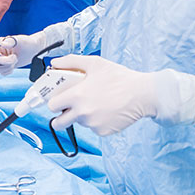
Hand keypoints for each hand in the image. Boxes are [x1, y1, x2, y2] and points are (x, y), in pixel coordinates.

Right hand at [0, 22, 71, 75]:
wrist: (33, 49)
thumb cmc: (28, 43)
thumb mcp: (20, 41)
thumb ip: (11, 42)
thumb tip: (3, 44)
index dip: (2, 59)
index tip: (14, 57)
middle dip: (7, 64)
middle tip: (16, 58)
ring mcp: (0, 57)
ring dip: (8, 68)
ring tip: (16, 61)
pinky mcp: (4, 64)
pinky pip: (2, 72)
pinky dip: (8, 71)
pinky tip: (14, 65)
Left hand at [48, 55, 194, 135]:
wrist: (143, 94)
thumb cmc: (119, 77)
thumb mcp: (94, 63)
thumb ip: (70, 62)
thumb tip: (54, 63)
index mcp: (76, 96)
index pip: (52, 106)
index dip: (53, 102)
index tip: (57, 100)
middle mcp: (82, 113)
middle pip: (58, 123)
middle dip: (60, 117)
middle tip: (67, 109)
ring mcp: (92, 124)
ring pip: (78, 123)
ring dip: (81, 116)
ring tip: (96, 102)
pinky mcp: (103, 132)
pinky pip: (93, 127)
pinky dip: (96, 121)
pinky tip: (106, 110)